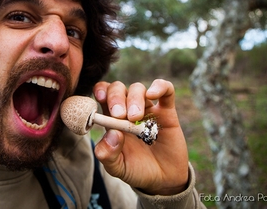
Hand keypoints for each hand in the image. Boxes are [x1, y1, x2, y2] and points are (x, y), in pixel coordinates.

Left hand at [93, 79, 188, 194]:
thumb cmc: (136, 170)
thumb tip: (112, 134)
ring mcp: (148, 109)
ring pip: (138, 88)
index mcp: (112, 119)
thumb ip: (108, 155)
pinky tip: (152, 94)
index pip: (102, 94)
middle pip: (118, 88)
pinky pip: (166, 90)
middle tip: (119, 115)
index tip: (99, 97)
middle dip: (116, 97)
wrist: (163, 180)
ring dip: (134, 98)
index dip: (100, 90)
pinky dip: (159, 87)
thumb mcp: (117, 167)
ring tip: (135, 117)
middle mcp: (128, 109)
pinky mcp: (167, 112)